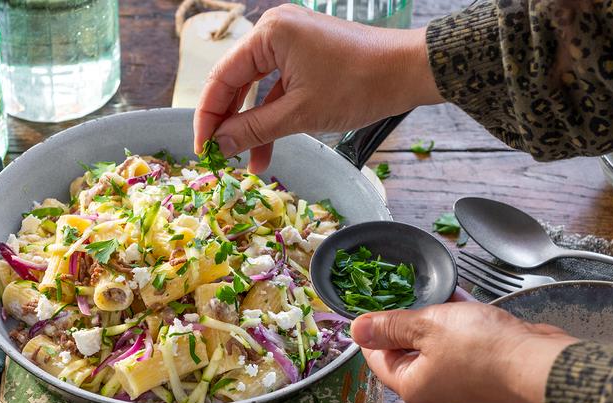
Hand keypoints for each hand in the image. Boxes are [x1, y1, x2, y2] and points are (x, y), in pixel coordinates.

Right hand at [194, 4, 442, 172]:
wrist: (410, 72)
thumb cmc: (358, 86)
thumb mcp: (300, 114)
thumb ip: (254, 129)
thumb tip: (219, 145)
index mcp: (269, 33)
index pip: (222, 77)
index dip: (208, 116)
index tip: (202, 148)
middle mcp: (276, 30)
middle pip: (236, 81)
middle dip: (229, 122)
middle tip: (219, 156)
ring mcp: (293, 41)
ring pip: (258, 88)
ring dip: (253, 125)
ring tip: (248, 163)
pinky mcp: (308, 55)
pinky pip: (279, 87)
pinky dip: (274, 115)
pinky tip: (268, 148)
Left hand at [351, 300, 578, 402]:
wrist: (539, 363)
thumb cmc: (482, 348)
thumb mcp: (427, 327)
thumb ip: (391, 326)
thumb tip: (356, 330)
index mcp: (413, 387)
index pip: (377, 360)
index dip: (372, 332)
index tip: (372, 307)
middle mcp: (434, 391)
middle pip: (406, 353)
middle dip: (406, 322)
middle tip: (404, 294)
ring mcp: (461, 382)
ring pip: (436, 345)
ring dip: (435, 319)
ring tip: (432, 293)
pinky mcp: (484, 371)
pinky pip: (462, 343)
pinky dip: (459, 322)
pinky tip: (460, 297)